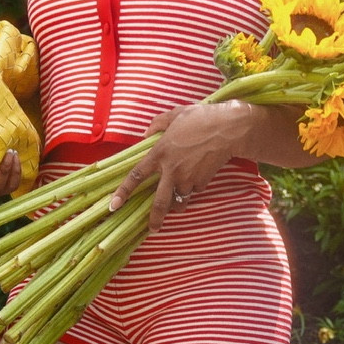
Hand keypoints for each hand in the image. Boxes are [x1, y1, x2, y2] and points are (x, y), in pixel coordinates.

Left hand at [108, 102, 253, 230]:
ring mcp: (188, 179)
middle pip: (159, 203)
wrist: (229, 128)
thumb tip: (146, 133)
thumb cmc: (201, 118)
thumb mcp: (175, 114)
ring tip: (178, 200)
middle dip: (155, 219)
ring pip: (179, 200)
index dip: (123, 193)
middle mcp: (172, 170)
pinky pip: (194, 191)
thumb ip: (157, 123)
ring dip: (178, 202)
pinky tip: (198, 175)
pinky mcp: (202, 182)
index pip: (136, 176)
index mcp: (160, 153)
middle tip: (153, 229)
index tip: (114, 206)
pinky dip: (193, 188)